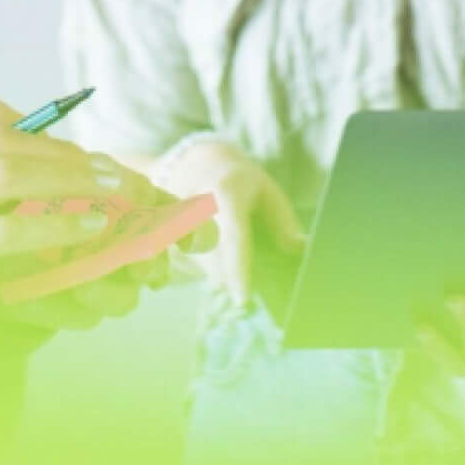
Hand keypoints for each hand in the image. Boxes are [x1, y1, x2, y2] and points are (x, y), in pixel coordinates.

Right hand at [0, 98, 160, 364]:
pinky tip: (87, 231)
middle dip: (71, 155)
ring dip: (73, 183)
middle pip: (7, 140)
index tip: (76, 151)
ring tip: (115, 195)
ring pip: (11, 175)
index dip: (40, 126)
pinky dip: (55, 225)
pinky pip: (5, 230)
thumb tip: (18, 163)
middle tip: (116, 172)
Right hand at [152, 138, 300, 306]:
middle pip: (213, 261)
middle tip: (245, 284)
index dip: (237, 270)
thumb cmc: (240, 181)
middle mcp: (195, 208)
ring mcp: (175, 222)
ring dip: (218, 273)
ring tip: (227, 251)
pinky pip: (189, 264)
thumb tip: (298, 248)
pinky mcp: (165, 235)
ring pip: (200, 266)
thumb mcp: (267, 190)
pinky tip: (211, 248)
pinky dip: (205, 267)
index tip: (242, 299)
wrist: (197, 164)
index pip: (232, 237)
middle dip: (230, 279)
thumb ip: (282, 220)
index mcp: (225, 193)